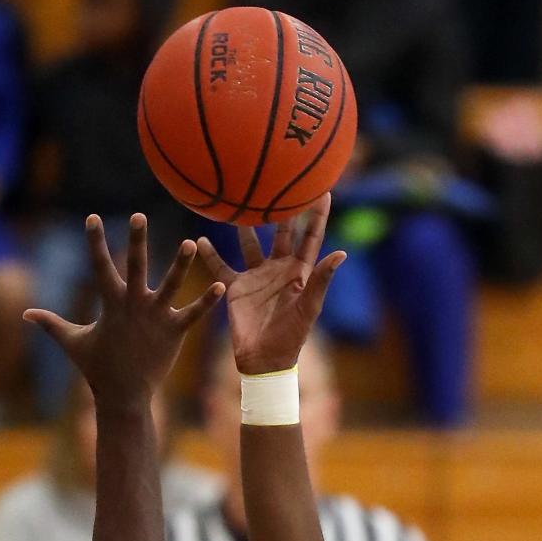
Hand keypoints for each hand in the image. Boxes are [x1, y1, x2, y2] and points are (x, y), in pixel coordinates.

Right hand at [24, 213, 224, 403]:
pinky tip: (222, 286)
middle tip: (140, 216)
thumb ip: (51, 324)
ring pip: (171, 286)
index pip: (100, 266)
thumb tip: (25, 314)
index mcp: (111, 304)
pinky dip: (207, 302)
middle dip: (137, 242)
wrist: (123, 397)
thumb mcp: (73, 342)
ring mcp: (155, 319)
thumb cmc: (97, 368)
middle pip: (136, 268)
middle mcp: (134, 306)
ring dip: (181, 265)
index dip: (95, 242)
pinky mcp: (174, 333)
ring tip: (191, 243)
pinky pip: (193, 314)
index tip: (93, 217)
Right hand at [197, 196, 345, 373]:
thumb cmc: (290, 337)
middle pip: (281, 232)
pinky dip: (210, 255)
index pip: (311, 237)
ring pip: (250, 243)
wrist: (263, 360)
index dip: (317, 214)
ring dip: (244, 225)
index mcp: (299, 271)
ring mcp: (257, 277)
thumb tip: (341, 253)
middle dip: (280, 208)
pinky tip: (200, 239)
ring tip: (238, 201)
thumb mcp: (308, 308)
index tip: (322, 189)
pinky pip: (221, 267)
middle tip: (276, 180)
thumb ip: (321, 280)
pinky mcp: (236, 288)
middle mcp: (278, 269)